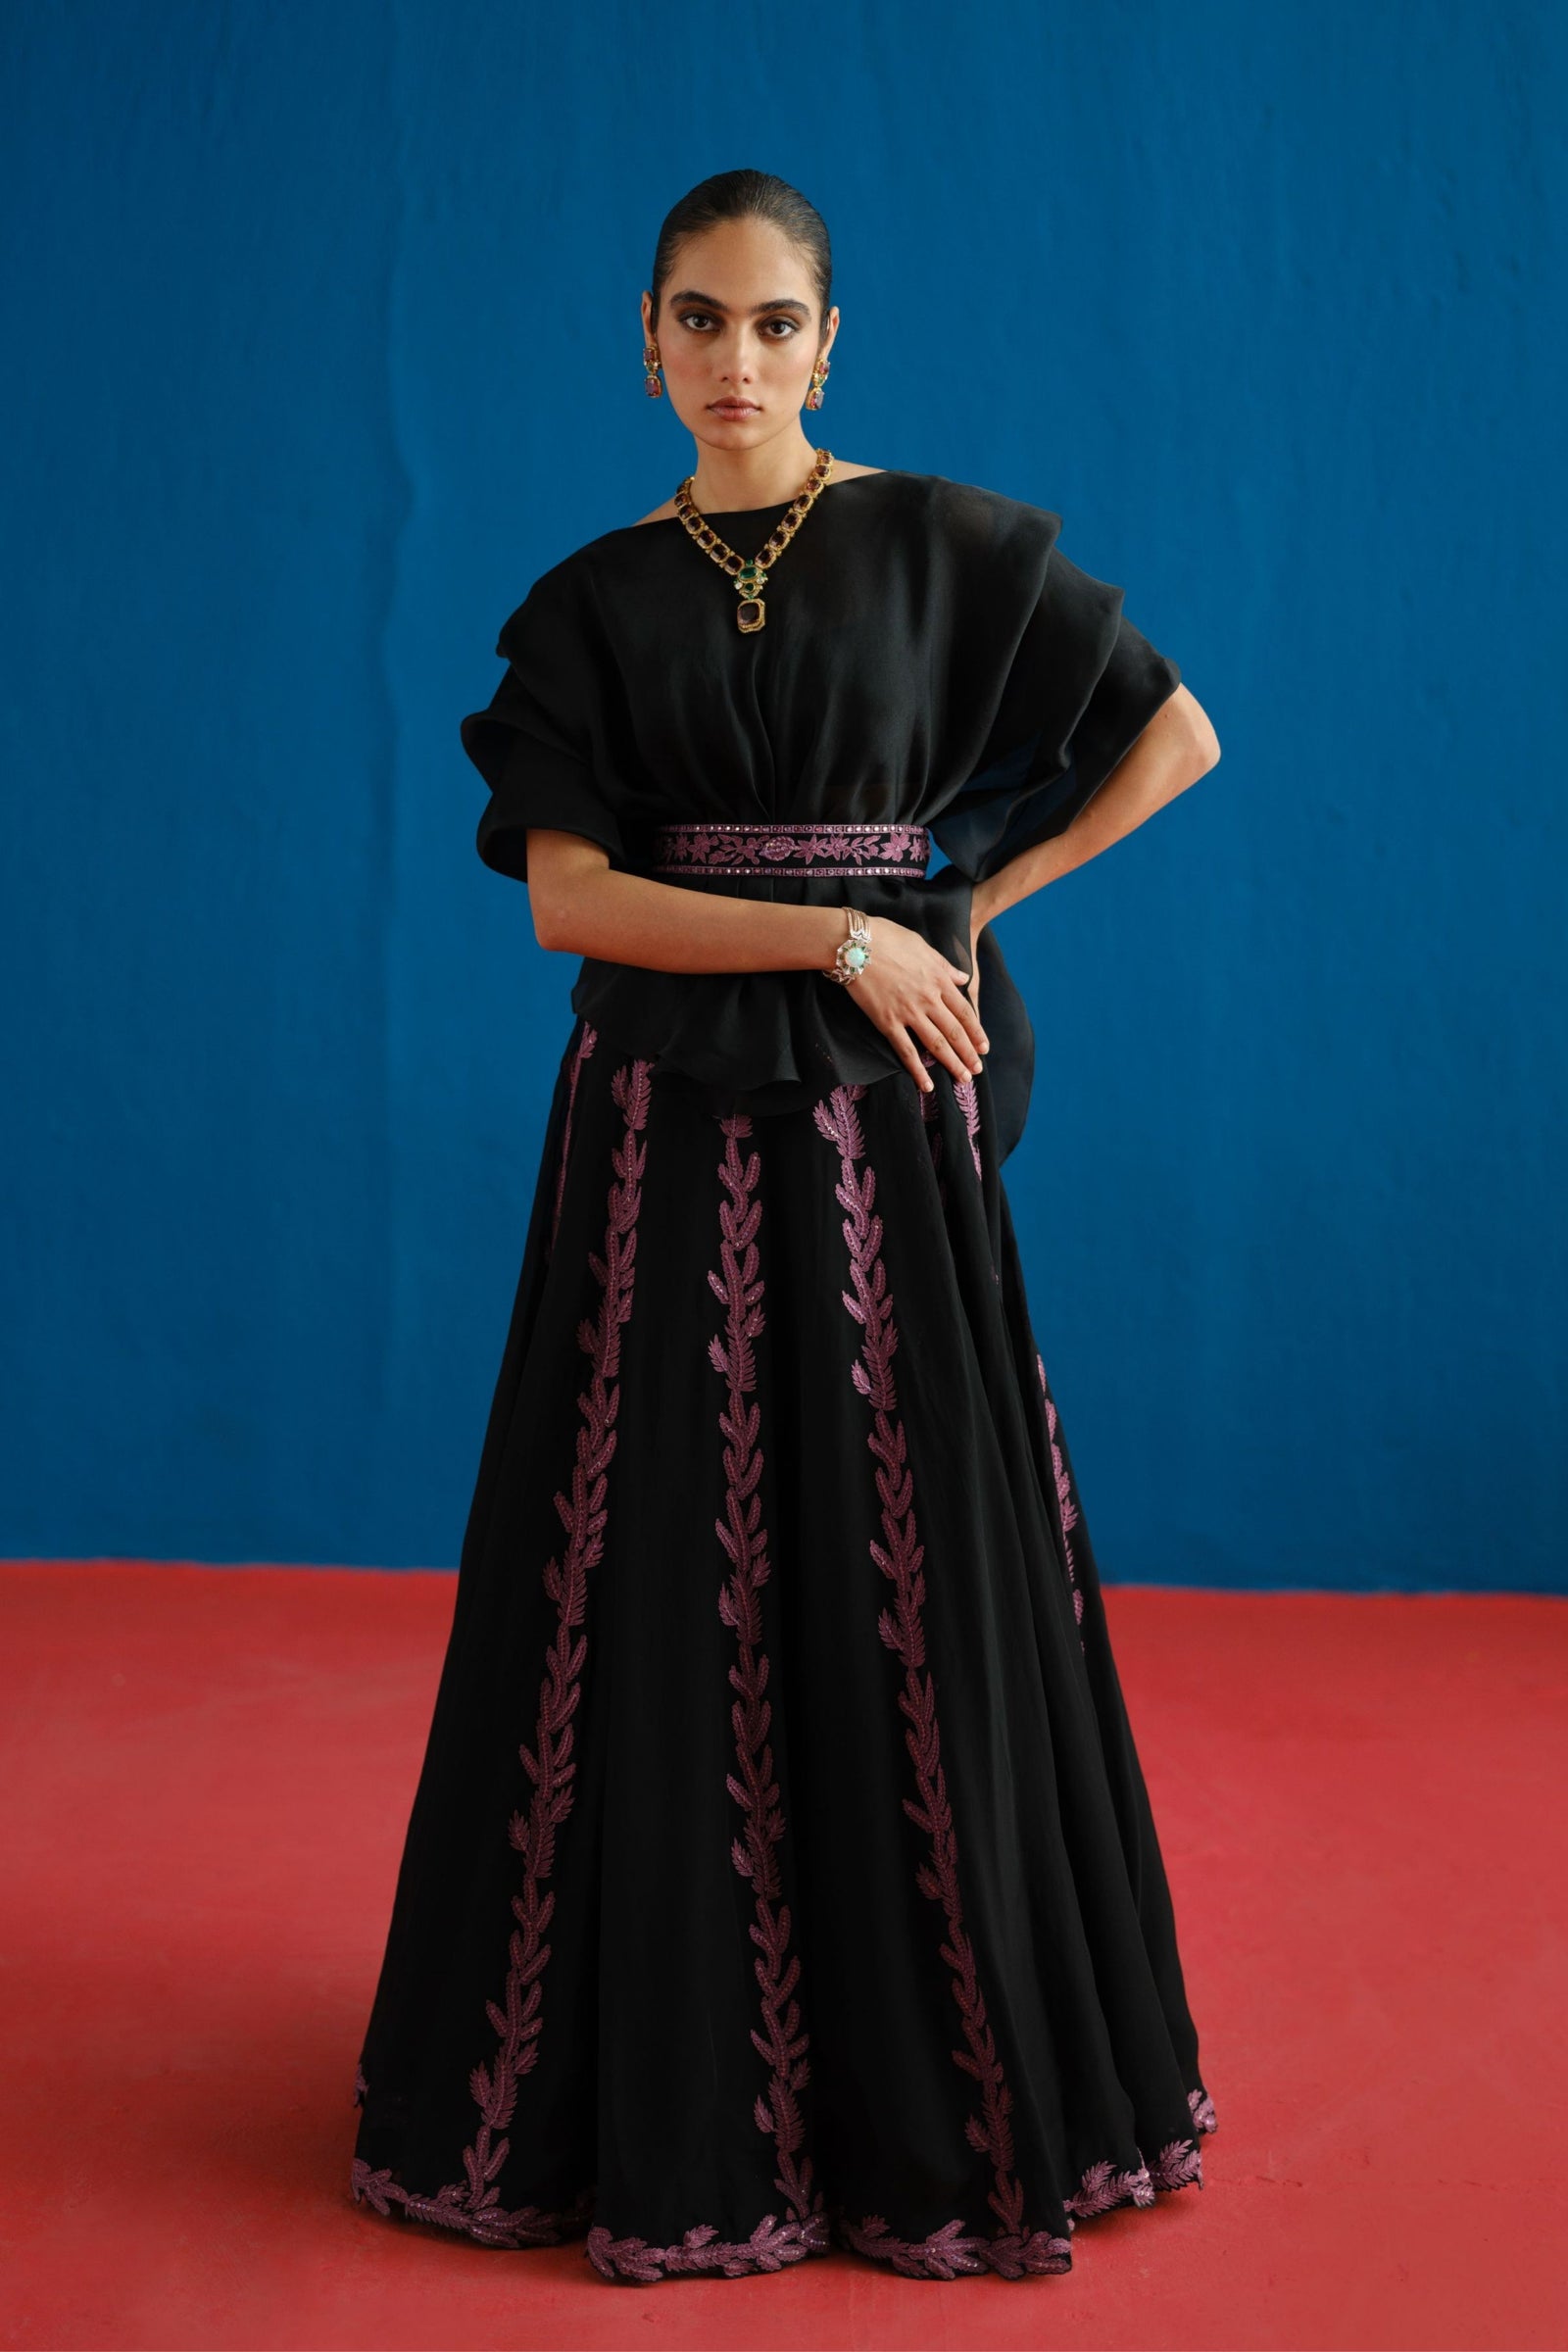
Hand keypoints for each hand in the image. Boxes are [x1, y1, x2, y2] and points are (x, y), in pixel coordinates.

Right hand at [846, 916, 989, 1091]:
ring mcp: (909, 1013)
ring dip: (952, 1064)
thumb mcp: (922, 946)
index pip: (964, 1012)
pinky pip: (906, 1051)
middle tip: (977, 1070)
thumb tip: (963, 978)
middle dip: (969, 1053)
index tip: (984, 1047)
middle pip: (955, 1032)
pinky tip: (926, 1085)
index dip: (976, 1032)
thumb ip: (944, 966)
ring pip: (936, 1044)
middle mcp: (929, 1000)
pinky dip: (917, 1070)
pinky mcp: (887, 1022)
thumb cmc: (887, 938)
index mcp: (939, 980)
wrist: (855, 944)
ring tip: (963, 1079)